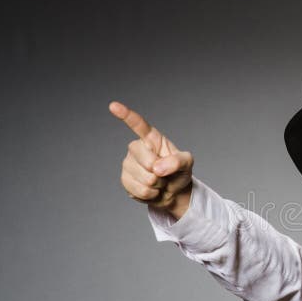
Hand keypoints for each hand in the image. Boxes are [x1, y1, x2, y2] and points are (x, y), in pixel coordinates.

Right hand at [110, 101, 193, 218]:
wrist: (173, 192)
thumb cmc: (179, 172)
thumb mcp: (187, 163)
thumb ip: (178, 162)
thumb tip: (158, 168)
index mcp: (152, 139)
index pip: (138, 125)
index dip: (126, 115)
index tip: (113, 106)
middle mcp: (137, 148)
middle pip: (147, 161)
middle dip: (160, 173)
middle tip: (165, 174)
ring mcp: (128, 164)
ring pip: (144, 179)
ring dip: (157, 186)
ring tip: (159, 182)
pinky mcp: (125, 180)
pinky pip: (139, 190)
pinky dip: (151, 194)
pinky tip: (152, 190)